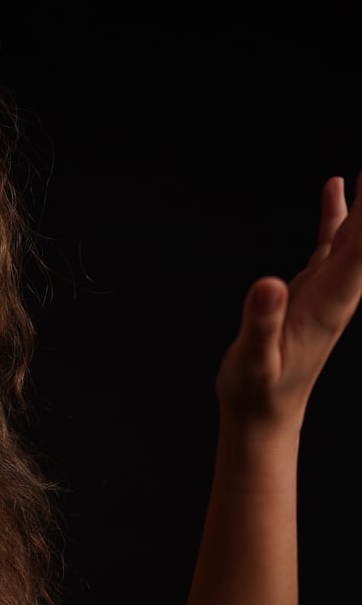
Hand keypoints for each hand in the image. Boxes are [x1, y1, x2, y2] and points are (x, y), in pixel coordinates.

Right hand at [215, 173, 361, 428]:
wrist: (263, 415)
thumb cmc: (257, 392)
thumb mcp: (254, 361)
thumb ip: (261, 323)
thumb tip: (267, 284)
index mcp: (329, 302)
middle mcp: (338, 291)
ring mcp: (327, 289)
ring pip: (358, 233)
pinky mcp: (311, 290)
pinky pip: (334, 242)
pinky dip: (340, 213)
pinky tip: (338, 188)